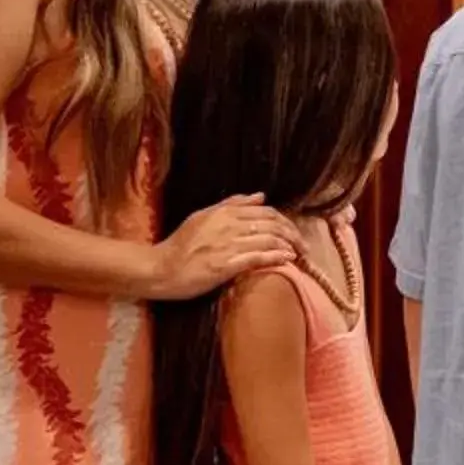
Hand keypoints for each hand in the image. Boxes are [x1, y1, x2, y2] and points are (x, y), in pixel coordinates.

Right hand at [151, 194, 300, 300]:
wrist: (159, 269)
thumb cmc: (180, 245)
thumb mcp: (203, 216)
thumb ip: (232, 204)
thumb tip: (260, 196)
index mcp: (223, 212)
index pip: (265, 211)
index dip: (285, 221)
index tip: (294, 232)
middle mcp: (228, 225)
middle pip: (272, 224)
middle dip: (292, 234)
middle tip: (304, 246)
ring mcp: (227, 245)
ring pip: (268, 239)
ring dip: (288, 246)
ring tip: (299, 254)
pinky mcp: (225, 265)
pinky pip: (257, 258)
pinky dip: (276, 257)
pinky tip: (287, 260)